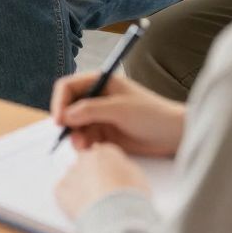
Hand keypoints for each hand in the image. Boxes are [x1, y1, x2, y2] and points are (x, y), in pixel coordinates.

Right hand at [50, 72, 184, 155]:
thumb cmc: (152, 114)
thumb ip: (91, 110)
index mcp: (101, 82)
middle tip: (73, 139)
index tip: (58, 120)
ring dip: (76, 137)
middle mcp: (97, 97)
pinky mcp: (104, 133)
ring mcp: (100, 116)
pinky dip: (85, 146)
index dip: (60, 102)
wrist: (172, 135)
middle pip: (68, 107)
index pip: (68, 87)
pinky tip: (94, 151)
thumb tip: (65, 115)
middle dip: (67, 124)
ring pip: (75, 126)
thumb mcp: (120, 109)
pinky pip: (85, 139)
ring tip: (86, 148)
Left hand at [56, 145, 151, 220]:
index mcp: (106, 152)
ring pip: (74, 176)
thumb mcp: (138, 177)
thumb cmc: (130, 197)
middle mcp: (86, 158)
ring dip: (81, 186)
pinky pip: (63, 191)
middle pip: (86, 162)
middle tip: (102, 192)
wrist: (115, 216)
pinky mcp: (61, 191)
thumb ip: (125, 168)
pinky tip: (82, 207)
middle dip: (92, 174)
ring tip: (94, 203)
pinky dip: (69, 199)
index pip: (102, 153)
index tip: (109, 176)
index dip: (107, 167)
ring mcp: (72, 174)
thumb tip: (120, 169)